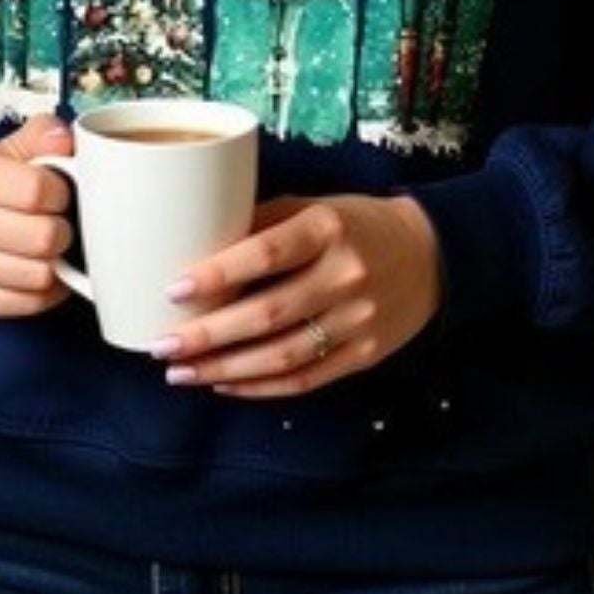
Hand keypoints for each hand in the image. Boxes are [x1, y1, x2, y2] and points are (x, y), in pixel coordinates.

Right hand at [0, 112, 76, 316]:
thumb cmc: (2, 180)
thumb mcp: (20, 145)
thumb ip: (46, 134)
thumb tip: (62, 139)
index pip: (36, 190)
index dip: (61, 193)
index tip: (59, 191)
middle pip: (42, 238)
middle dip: (63, 230)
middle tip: (59, 221)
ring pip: (40, 275)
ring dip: (57, 261)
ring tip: (50, 245)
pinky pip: (32, 303)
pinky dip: (48, 289)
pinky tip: (41, 266)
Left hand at [152, 194, 440, 397]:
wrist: (432, 254)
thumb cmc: (356, 225)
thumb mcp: (315, 206)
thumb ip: (263, 223)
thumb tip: (197, 245)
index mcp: (328, 229)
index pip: (266, 253)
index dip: (219, 274)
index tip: (174, 288)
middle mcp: (345, 275)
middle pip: (268, 314)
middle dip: (208, 335)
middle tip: (161, 344)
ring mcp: (358, 321)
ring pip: (282, 356)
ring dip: (224, 369)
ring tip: (180, 372)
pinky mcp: (365, 355)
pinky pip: (305, 379)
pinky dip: (259, 386)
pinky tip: (223, 384)